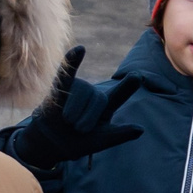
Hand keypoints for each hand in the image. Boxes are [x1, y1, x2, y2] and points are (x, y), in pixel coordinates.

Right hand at [2, 48, 142, 169]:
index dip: (127, 87)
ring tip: (68, 122)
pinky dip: (72, 61)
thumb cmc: (78, 142)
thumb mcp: (101, 141)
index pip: (119, 95)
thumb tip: (141, 129)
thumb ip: (120, 135)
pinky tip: (80, 49)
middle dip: (89, 118)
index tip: (137, 76)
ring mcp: (78, 89)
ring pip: (83, 92)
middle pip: (99, 99)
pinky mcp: (61, 87)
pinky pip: (67, 72)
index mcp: (105, 108)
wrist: (51, 143)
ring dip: (75, 111)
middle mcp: (93, 95)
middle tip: (79, 130)